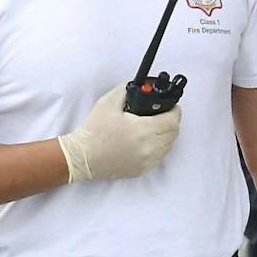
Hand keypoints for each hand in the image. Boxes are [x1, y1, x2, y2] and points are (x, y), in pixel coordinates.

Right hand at [57, 83, 179, 182]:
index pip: (173, 120)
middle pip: (173, 133)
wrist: (81, 157)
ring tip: (156, 128)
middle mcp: (149, 147)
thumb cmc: (93, 131)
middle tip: (164, 115)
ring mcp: (147, 161)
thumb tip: (137, 87)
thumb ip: (125, 91)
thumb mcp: (108, 103)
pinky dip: (159, 149)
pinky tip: (148, 142)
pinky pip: (160, 158)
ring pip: (168, 146)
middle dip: (172, 122)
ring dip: (166, 136)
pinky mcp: (142, 170)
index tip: (171, 107)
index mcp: (143, 130)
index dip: (174, 111)